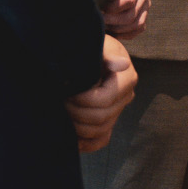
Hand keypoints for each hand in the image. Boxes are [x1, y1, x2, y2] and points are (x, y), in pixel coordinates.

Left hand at [66, 36, 137, 153]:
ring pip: (99, 131)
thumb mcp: (99, 45)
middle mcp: (126, 97)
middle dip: (76, 113)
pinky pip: (101, 139)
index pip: (104, 100)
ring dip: (77, 126)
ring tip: (62, 112)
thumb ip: (108, 56)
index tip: (67, 91)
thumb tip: (121, 65)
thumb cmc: (92, 46)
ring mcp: (117, 110)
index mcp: (127, 79)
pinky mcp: (108, 120)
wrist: (89, 51)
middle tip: (60, 101)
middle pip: (101, 118)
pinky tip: (71, 138)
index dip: (82, 100)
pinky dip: (86, 143)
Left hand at [101, 0, 150, 38]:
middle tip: (95, 18)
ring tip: (102, 24)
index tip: (96, 5)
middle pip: (131, 17)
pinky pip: (138, 28)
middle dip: (111, 20)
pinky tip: (112, 30)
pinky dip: (126, 33)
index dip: (111, 7)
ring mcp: (145, 4)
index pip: (128, 1)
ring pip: (136, 25)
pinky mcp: (143, 12)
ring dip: (118, 28)